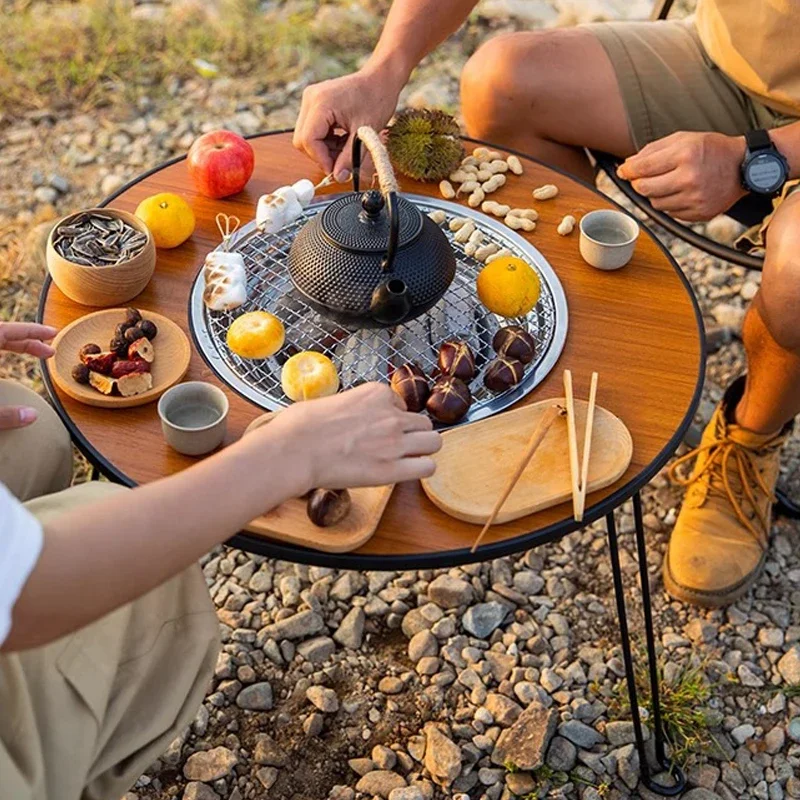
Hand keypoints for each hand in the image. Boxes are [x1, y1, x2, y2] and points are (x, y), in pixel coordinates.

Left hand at [0, 322, 56, 429]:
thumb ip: (4, 416)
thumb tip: (31, 416)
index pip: (6, 331)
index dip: (32, 330)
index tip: (53, 333)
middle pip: (1, 333)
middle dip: (27, 340)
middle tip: (49, 351)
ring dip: (13, 345)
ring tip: (34, 352)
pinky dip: (1, 352)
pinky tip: (6, 362)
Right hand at [255, 382, 440, 494]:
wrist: (293, 450)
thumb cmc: (300, 426)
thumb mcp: (328, 401)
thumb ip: (350, 406)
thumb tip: (346, 414)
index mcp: (376, 394)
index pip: (402, 404)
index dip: (392, 417)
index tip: (379, 428)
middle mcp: (391, 415)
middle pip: (423, 423)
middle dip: (413, 433)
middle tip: (396, 445)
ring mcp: (395, 442)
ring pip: (433, 442)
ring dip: (422, 450)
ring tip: (405, 458)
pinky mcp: (392, 469)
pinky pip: (427, 467)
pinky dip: (421, 469)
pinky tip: (406, 471)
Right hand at [293, 67, 402, 180]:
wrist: (380, 79)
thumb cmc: (376, 99)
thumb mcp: (365, 134)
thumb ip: (350, 158)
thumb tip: (339, 178)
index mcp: (321, 103)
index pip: (308, 140)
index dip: (321, 159)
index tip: (336, 170)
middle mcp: (310, 99)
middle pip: (302, 140)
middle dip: (321, 155)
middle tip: (341, 161)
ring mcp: (311, 99)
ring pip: (306, 136)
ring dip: (324, 148)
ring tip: (345, 147)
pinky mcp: (314, 103)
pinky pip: (312, 129)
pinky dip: (325, 140)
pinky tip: (342, 138)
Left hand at [617, 131, 746, 221]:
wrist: (744, 167)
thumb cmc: (712, 149)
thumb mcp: (684, 138)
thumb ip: (653, 150)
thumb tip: (627, 165)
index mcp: (685, 155)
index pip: (643, 168)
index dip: (628, 170)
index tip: (623, 171)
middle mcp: (689, 178)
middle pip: (644, 189)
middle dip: (638, 183)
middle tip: (641, 178)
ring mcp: (695, 199)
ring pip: (655, 203)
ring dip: (654, 194)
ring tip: (667, 182)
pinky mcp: (698, 214)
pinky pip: (670, 213)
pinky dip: (669, 204)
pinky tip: (680, 192)